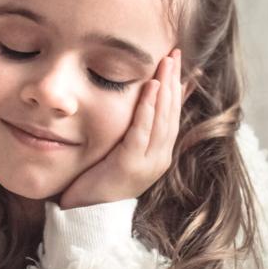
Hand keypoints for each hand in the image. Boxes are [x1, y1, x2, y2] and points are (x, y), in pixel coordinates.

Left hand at [58, 49, 182, 209]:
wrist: (86, 215)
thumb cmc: (99, 181)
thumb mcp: (120, 150)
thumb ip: (133, 128)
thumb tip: (139, 105)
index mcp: (159, 154)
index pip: (173, 115)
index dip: (178, 88)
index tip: (181, 62)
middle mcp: (159, 158)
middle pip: (171, 113)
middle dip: (174, 81)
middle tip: (175, 53)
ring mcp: (148, 163)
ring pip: (161, 120)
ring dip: (165, 88)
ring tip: (166, 63)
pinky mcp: (130, 166)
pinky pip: (142, 131)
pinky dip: (147, 108)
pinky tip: (150, 88)